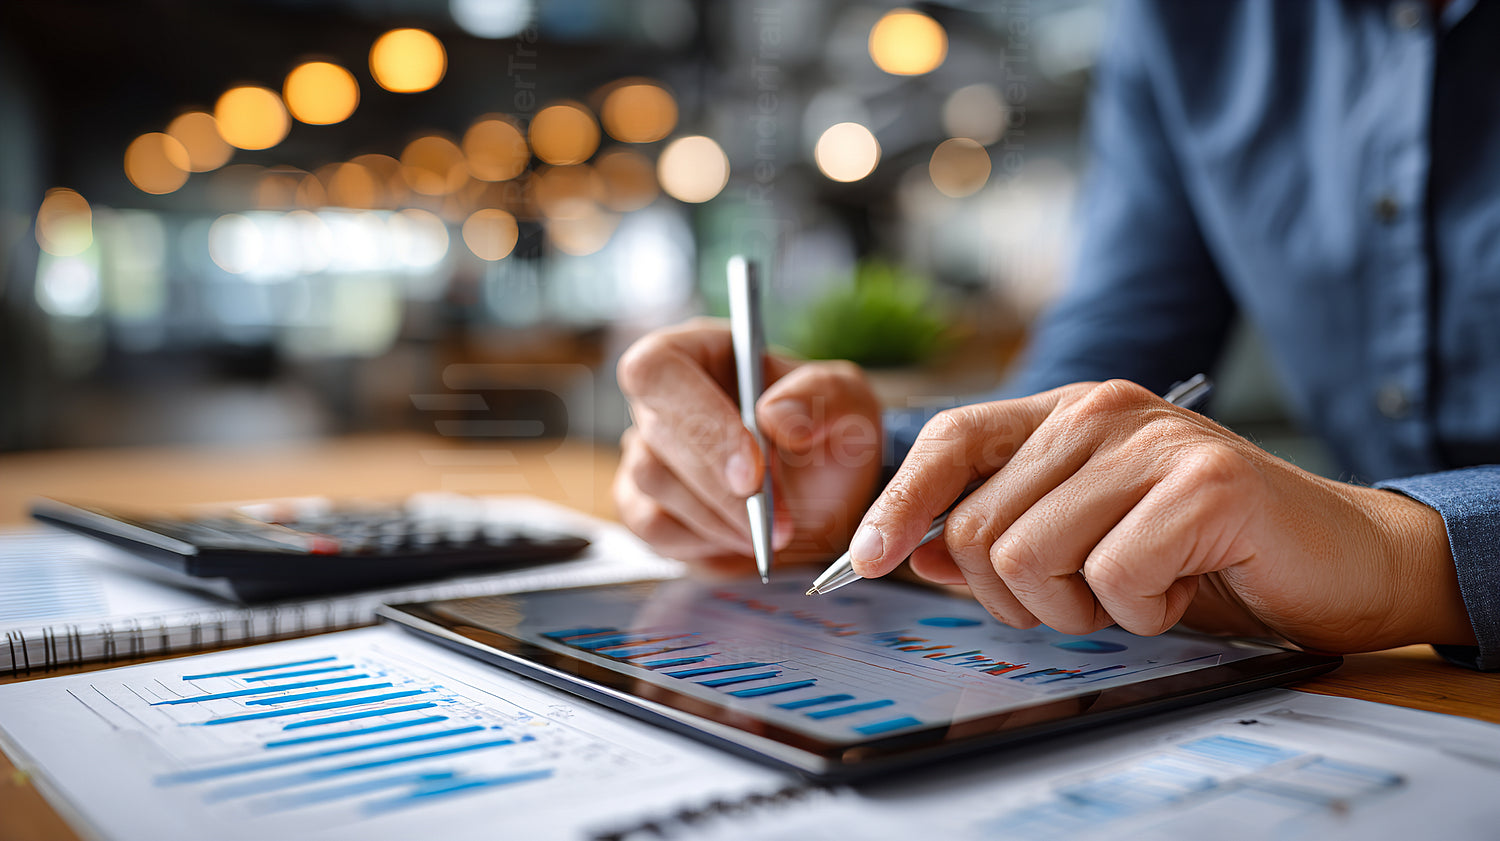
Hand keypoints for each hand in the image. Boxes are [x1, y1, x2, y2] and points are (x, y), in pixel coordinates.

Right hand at [614, 319, 883, 570]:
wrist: (826, 500)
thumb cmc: (827, 437)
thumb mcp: (848, 402)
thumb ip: (820, 394)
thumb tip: (774, 417)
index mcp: (696, 351)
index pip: (658, 369)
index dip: (697, 418)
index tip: (753, 469)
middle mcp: (661, 398)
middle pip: (655, 435)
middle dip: (722, 488)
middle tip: (779, 522)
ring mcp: (645, 451)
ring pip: (651, 484)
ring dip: (720, 516)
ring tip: (773, 529)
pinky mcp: (642, 505)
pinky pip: (653, 527)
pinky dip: (704, 540)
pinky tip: (743, 535)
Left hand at [849, 380, 1475, 653]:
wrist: (1336, 560)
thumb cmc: (1203, 553)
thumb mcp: (1085, 545)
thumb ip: (1003, 536)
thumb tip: (917, 552)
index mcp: (1067, 415)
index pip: (953, 438)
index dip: (901, 502)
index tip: (868, 559)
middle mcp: (1102, 411)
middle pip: (982, 525)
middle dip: (1018, 597)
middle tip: (1086, 599)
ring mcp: (1153, 441)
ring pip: (1033, 556)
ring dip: (1082, 609)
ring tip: (1141, 589)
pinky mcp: (1204, 483)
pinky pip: (1113, 578)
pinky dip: (1142, 612)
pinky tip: (1185, 586)